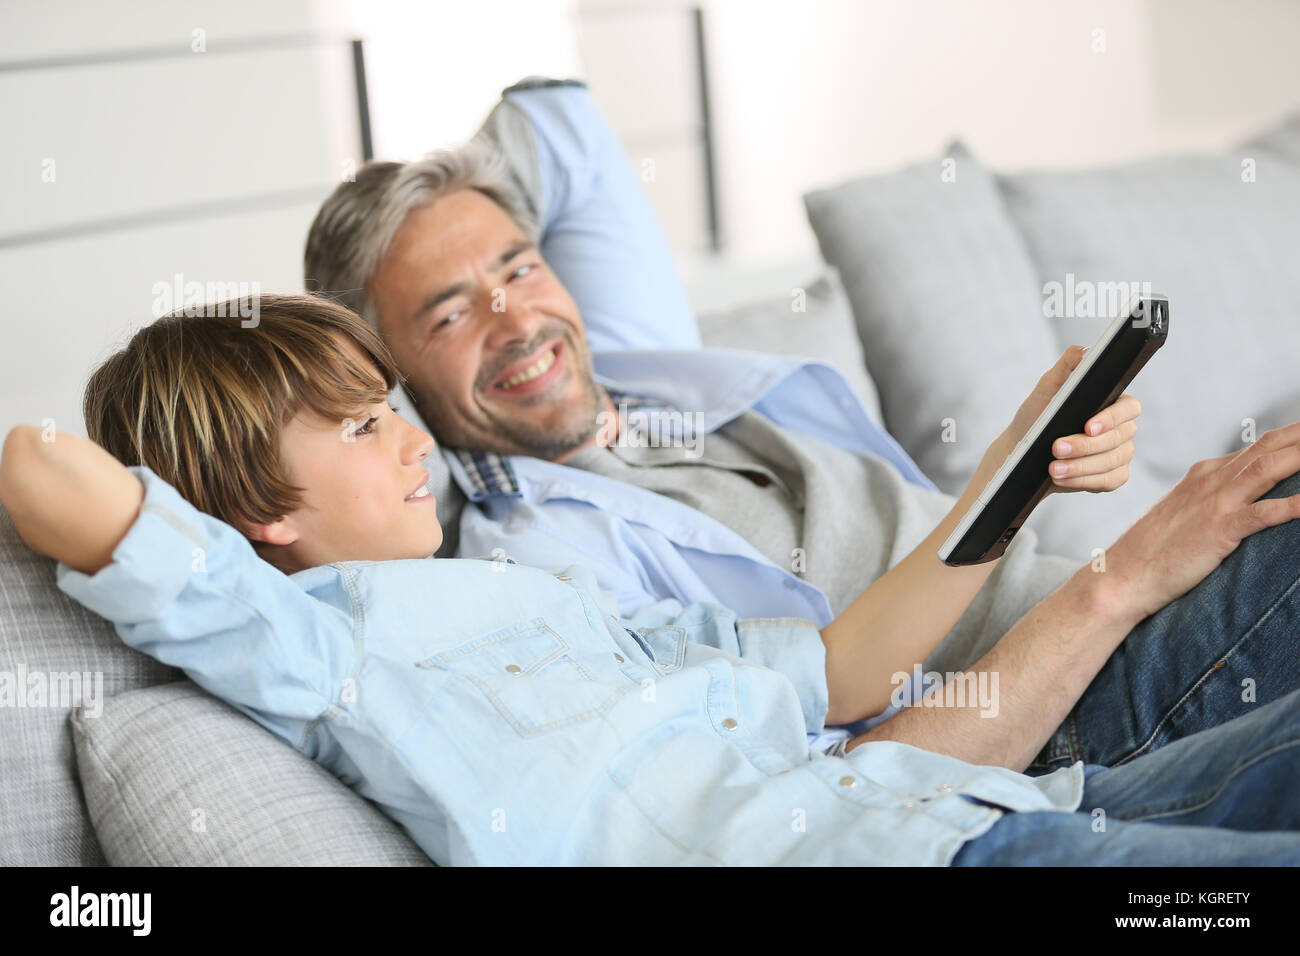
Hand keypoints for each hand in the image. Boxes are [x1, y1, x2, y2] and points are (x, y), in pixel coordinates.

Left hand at [996, 345, 1139, 495]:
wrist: (1022, 452)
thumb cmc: (1036, 417)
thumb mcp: (1046, 390)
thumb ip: (1065, 368)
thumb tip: (1084, 352)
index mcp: (1112, 403)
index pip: (1128, 408)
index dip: (1111, 418)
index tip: (1088, 426)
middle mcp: (1122, 428)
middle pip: (1119, 438)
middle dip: (1085, 446)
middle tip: (1056, 448)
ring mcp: (1119, 454)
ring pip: (1112, 462)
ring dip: (1081, 467)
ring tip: (1053, 468)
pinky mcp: (1111, 476)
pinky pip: (1109, 481)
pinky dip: (1084, 481)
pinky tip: (1062, 479)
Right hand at [1102, 422, 1299, 624]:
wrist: (1122, 575)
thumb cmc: (1153, 552)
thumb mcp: (1185, 514)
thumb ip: (1215, 499)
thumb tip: (1245, 497)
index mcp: (1204, 475)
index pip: (1259, 447)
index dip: (1293, 437)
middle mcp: (1211, 481)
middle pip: (1269, 448)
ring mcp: (1215, 503)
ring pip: (1269, 469)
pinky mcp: (1218, 530)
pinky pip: (1264, 514)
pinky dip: (1292, 506)